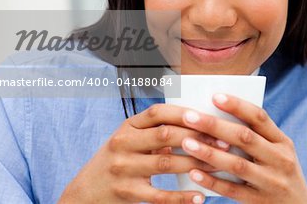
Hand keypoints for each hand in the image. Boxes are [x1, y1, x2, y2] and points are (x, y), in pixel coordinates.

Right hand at [58, 104, 229, 203]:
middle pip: (166, 134)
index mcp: (127, 126)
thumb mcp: (129, 140)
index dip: (183, 113)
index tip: (206, 116)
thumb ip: (154, 133)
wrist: (84, 193)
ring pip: (166, 163)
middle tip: (222, 141)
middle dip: (197, 137)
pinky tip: (199, 196)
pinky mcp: (126, 192)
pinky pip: (159, 195)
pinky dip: (181, 196)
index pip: (157, 112)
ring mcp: (123, 168)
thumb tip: (196, 128)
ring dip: (196, 163)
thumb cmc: (116, 161)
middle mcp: (123, 143)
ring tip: (218, 164)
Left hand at [179, 94, 306, 203]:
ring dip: (209, 153)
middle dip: (214, 125)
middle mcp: (280, 159)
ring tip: (186, 143)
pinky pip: (232, 190)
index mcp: (283, 142)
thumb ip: (257, 138)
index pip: (259, 117)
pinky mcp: (260, 202)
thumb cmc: (280, 174)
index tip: (215, 96)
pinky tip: (194, 173)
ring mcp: (271, 182)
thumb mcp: (278, 153)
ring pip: (236, 164)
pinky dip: (212, 181)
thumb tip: (218, 116)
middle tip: (188, 116)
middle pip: (244, 138)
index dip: (237, 106)